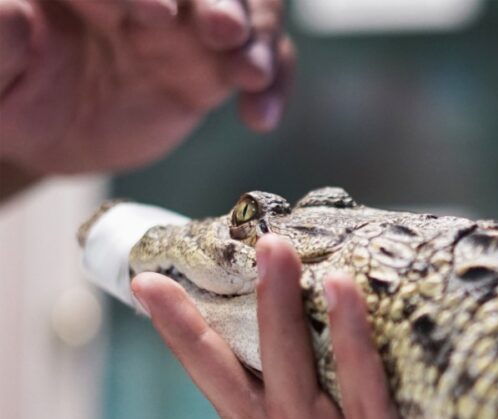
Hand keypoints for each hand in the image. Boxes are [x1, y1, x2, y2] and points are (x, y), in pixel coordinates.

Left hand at [0, 0, 293, 177]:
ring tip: (249, 73)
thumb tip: (13, 18)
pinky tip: (258, 116)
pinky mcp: (215, 64)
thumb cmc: (13, 93)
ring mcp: (185, 23)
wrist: (45, 129)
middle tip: (219, 30)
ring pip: (243, 6)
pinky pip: (265, 58)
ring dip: (255, 33)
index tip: (146, 14)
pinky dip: (274, 82)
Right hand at [130, 235, 471, 418]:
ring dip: (278, 327)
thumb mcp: (435, 398)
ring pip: (299, 409)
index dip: (198, 352)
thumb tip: (374, 264)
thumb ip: (399, 357)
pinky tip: (347, 295)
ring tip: (270, 255)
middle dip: (196, 347)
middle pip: (252, 411)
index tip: (152, 289)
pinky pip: (370, 417)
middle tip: (159, 279)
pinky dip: (353, 355)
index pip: (253, 403)